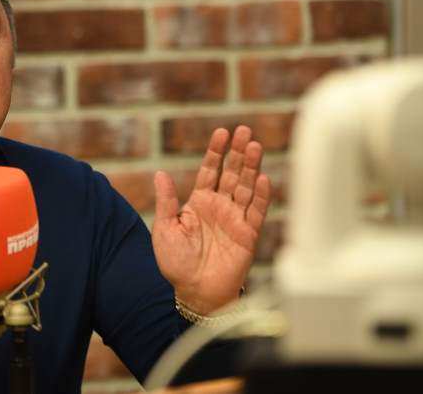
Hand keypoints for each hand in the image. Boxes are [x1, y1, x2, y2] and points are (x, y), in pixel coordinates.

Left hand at [151, 126, 270, 313]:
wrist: (194, 292)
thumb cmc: (176, 263)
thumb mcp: (165, 229)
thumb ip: (166, 201)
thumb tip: (160, 173)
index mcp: (199, 203)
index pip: (210, 170)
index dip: (216, 152)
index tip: (222, 132)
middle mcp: (220, 207)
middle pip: (232, 173)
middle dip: (238, 152)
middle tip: (244, 130)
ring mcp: (235, 219)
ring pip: (246, 187)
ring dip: (251, 167)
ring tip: (254, 146)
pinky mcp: (248, 235)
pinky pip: (256, 212)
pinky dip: (261, 195)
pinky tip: (263, 178)